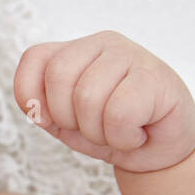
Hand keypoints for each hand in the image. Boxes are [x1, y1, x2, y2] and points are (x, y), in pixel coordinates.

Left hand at [13, 30, 194, 172]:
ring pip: (87, 97)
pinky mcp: (156, 75)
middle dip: (69, 118)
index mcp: (74, 49)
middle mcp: (101, 42)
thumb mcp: (64, 123)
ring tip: (119, 130)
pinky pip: (119, 113)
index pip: (34, 58)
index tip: (56, 120)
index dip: (34, 98)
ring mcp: (131, 54)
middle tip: (94, 127)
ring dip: (99, 131)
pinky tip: (139, 132)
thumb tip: (35, 107)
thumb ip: (41, 108)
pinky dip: (123, 137)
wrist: (161, 152)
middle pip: (58, 76)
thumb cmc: (111, 131)